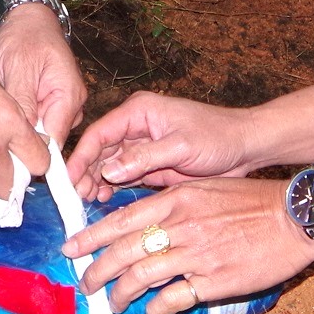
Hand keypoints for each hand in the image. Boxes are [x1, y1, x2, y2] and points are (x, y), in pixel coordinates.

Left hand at [0, 3, 86, 145]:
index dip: (35, 155)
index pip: (56, 140)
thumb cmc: (23, 36)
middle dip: (25, 140)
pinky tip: (9, 107)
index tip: (11, 164)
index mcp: (69, 95)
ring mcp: (62, 103)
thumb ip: (25, 105)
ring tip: (3, 113)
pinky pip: (37, 121)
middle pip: (49, 140)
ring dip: (22, 128)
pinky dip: (22, 119)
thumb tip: (27, 140)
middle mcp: (72, 103)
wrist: (23, 18)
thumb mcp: (19, 70)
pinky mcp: (50, 102)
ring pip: (41, 132)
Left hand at [65, 175, 313, 313]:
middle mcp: (181, 226)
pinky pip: (172, 299)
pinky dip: (156, 308)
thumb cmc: (250, 201)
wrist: (294, 217)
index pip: (121, 219)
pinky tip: (151, 312)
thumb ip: (171, 203)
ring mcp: (197, 255)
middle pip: (123, 250)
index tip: (71, 248)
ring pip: (141, 276)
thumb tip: (139, 222)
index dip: (91, 236)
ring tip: (114, 302)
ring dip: (121, 293)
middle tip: (86, 283)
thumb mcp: (204, 188)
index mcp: (176, 199)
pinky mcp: (214, 281)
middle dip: (97, 269)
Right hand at [69, 90, 264, 200]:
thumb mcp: (181, 145)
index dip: (81, 155)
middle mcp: (136, 127)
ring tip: (89, 201)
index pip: (100, 132)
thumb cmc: (217, 137)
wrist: (246, 148)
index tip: (68, 179)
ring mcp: (142, 147)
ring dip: (97, 182)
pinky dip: (112, 188)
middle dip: (86, 172)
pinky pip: (124, 177)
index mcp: (139, 111)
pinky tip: (105, 201)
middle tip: (77, 197)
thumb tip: (108, 171)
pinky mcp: (151, 165)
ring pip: (109, 165)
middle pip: (100, 150)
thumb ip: (144, 158)